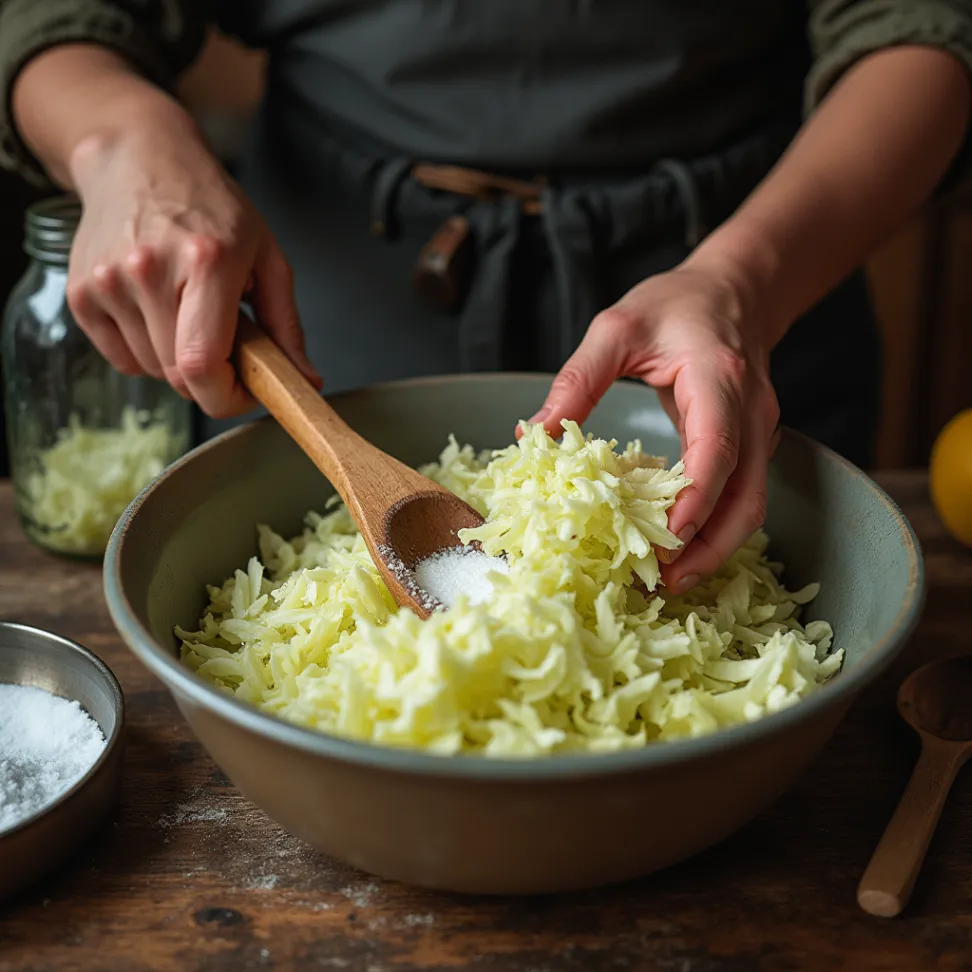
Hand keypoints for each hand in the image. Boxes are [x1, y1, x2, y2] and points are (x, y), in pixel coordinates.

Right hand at [65, 111, 320, 416]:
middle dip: (210, 377)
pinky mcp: (80, 294)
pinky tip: (157, 311)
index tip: (244, 394)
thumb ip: (286, 325)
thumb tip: (306, 381)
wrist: (139, 159)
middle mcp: (149, 272)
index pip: (202, 363)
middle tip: (225, 344)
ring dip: (177, 361)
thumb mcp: (266, 255)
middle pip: (178, 376)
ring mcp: (107, 283)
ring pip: (151, 371)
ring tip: (189, 314)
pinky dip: (145, 352)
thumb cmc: (212, 207)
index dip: (226, 397)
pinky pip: (122, 359)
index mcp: (206, 262)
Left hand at [527, 262, 779, 592]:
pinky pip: (740, 495)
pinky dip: (715, 527)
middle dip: (711, 547)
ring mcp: (758, 432)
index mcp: (718, 380)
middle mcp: (750, 412)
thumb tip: (537, 435)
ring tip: (671, 580)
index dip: (695, 500)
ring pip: (751, 505)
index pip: (717, 450)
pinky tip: (680, 547)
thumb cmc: (676, 304)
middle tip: (667, 583)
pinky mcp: (750, 445)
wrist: (734, 290)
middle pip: (746, 497)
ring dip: (716, 547)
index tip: (668, 538)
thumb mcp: (617, 328)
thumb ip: (579, 380)